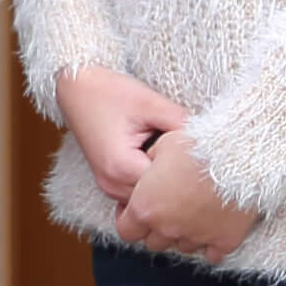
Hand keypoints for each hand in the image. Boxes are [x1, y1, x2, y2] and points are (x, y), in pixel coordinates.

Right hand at [57, 66, 188, 202]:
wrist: (76, 87)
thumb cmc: (108, 92)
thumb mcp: (150, 103)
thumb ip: (181, 124)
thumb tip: (210, 141)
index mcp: (121, 167)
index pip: (168, 187)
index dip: (186, 172)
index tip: (198, 156)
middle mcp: (111, 184)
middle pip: (158, 198)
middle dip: (177, 181)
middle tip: (192, 158)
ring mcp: (108, 186)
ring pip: (149, 198)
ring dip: (164, 183)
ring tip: (174, 157)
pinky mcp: (109, 181)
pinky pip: (138, 192)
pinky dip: (152, 181)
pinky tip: (159, 160)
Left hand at [116, 128, 257, 266]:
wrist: (239, 155)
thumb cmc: (198, 146)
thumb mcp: (163, 145)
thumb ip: (149, 166)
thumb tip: (148, 172)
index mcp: (146, 207)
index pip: (126, 231)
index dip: (129, 220)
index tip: (138, 209)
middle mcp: (167, 228)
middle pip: (153, 242)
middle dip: (157, 228)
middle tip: (169, 208)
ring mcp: (196, 237)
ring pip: (182, 248)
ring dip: (184, 234)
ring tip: (194, 213)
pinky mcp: (224, 241)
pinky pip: (212, 254)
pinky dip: (211, 245)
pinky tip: (214, 228)